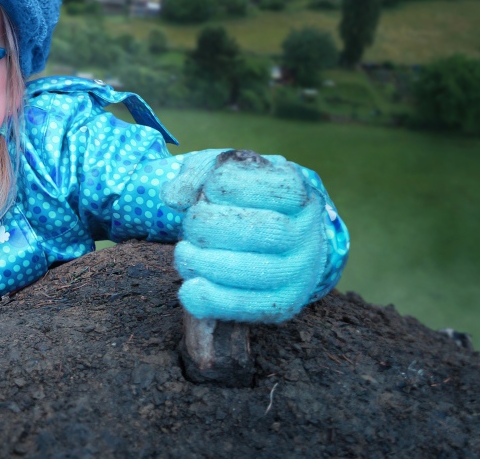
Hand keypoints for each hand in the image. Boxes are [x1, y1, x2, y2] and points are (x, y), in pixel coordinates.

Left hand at [174, 150, 327, 323]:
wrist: (270, 235)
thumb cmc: (240, 197)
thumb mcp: (221, 171)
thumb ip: (197, 172)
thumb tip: (172, 197)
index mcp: (297, 191)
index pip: (272, 187)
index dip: (228, 185)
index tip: (210, 189)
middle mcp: (307, 231)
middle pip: (265, 231)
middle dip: (211, 227)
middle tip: (190, 227)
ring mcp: (300, 270)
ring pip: (259, 271)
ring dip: (207, 264)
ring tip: (185, 254)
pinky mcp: (286, 302)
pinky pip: (253, 307)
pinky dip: (215, 300)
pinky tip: (190, 289)